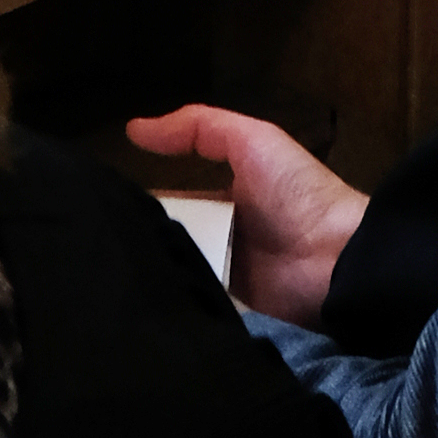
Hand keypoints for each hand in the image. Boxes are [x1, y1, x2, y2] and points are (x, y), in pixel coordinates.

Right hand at [126, 106, 369, 326]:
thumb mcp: (249, 140)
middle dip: (143, 235)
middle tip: (95, 237)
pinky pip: (197, 296)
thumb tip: (131, 131)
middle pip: (174, 235)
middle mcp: (226, 236)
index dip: (145, 197)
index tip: (104, 201)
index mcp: (229, 197)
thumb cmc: (296, 192)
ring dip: (153, 264)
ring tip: (106, 264)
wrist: (341, 260)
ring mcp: (231, 275)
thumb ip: (195, 128)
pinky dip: (174, 292)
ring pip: (179, 266)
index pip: (177, 198)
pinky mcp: (236, 309)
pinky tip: (140, 291)